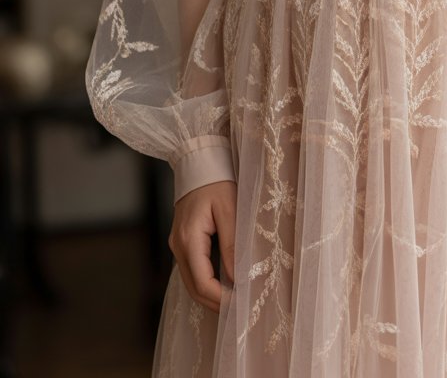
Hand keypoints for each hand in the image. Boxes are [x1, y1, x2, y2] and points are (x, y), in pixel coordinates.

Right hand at [168, 179, 236, 312]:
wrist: (199, 163)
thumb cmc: (217, 182)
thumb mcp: (230, 210)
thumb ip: (232, 245)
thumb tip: (237, 278)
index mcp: (188, 239)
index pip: (202, 283)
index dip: (221, 299)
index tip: (240, 305)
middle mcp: (178, 246)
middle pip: (193, 288)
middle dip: (216, 303)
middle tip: (239, 312)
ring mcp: (177, 245)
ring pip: (191, 282)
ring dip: (210, 296)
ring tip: (234, 302)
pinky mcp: (182, 242)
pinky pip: (192, 270)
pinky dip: (206, 282)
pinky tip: (222, 285)